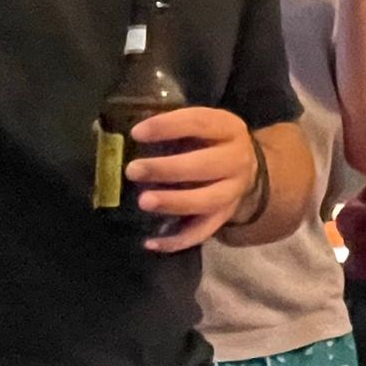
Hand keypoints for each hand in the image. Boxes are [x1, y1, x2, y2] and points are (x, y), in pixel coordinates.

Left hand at [128, 107, 260, 251]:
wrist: (246, 167)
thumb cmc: (210, 141)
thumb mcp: (201, 126)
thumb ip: (170, 126)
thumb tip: (119, 132)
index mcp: (228, 129)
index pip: (200, 123)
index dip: (168, 127)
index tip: (137, 133)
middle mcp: (236, 160)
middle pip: (205, 166)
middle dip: (168, 169)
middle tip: (133, 170)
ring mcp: (233, 192)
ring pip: (206, 201)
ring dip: (174, 202)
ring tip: (144, 201)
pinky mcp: (224, 217)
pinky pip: (202, 232)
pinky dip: (177, 240)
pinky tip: (150, 242)